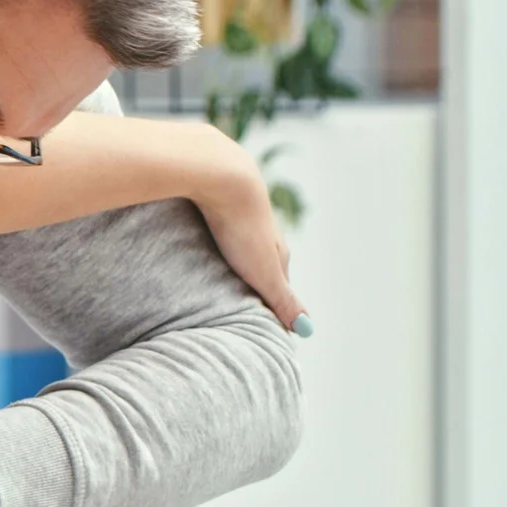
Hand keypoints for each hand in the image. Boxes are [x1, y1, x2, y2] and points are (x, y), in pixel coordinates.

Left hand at [197, 154, 308, 333]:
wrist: (220, 175)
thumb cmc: (241, 228)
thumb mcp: (263, 271)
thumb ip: (282, 299)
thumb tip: (307, 330)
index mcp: (278, 248)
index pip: (281, 281)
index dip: (274, 300)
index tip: (265, 319)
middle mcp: (265, 229)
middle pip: (263, 259)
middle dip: (255, 278)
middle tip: (242, 299)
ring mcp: (242, 212)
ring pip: (240, 241)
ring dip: (233, 257)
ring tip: (220, 276)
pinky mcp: (217, 199)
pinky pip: (217, 225)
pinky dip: (214, 238)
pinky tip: (200, 244)